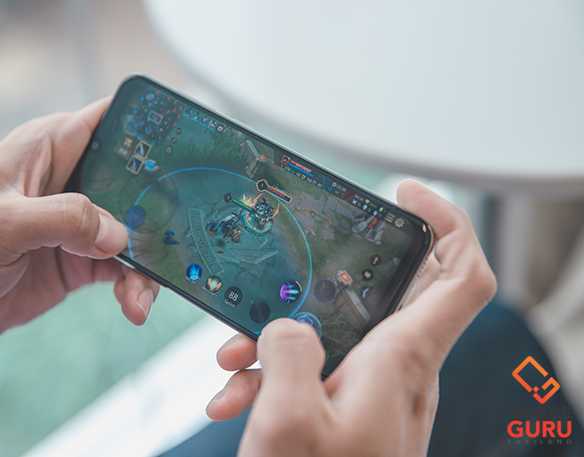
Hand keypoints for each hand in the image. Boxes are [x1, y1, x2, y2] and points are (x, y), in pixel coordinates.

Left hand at [0, 99, 158, 380]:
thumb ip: (65, 219)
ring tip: (140, 293)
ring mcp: (76, 224)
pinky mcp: (79, 260)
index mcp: (47, 148)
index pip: (112, 121)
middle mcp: (68, 181)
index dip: (152, 130)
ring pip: (136, 232)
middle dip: (160, 210)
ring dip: (148, 262)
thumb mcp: (0, 226)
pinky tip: (132, 305)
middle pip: (137, 183)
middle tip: (176, 238)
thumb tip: (119, 234)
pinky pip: (123, 268)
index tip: (189, 152)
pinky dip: (135, 286)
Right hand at [206, 180, 496, 456]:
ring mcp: (376, 393)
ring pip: (341, 332)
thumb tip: (288, 325)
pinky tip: (237, 394)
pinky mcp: (351, 412)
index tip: (405, 194)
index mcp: (400, 362)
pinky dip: (278, 372)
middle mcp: (399, 372)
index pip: (460, 274)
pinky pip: (319, 370)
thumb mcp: (289, 421)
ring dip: (285, 335)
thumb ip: (289, 349)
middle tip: (297, 270)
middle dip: (337, 274)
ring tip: (234, 360)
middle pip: (394, 290)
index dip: (447, 222)